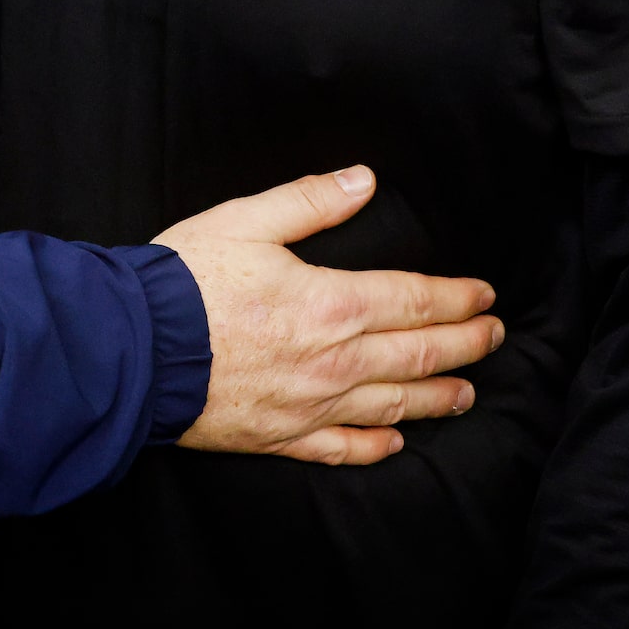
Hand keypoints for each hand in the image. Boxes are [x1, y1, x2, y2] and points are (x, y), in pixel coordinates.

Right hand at [156, 167, 502, 464]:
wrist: (133, 351)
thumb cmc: (185, 281)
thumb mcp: (245, 220)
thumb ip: (310, 201)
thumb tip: (363, 180)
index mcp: (332, 304)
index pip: (415, 300)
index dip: (457, 298)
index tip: (486, 295)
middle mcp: (335, 362)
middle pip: (419, 355)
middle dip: (465, 345)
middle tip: (495, 337)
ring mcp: (311, 406)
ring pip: (393, 405)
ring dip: (437, 397)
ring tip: (467, 392)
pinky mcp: (280, 438)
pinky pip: (341, 448)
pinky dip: (374, 446)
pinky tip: (395, 442)